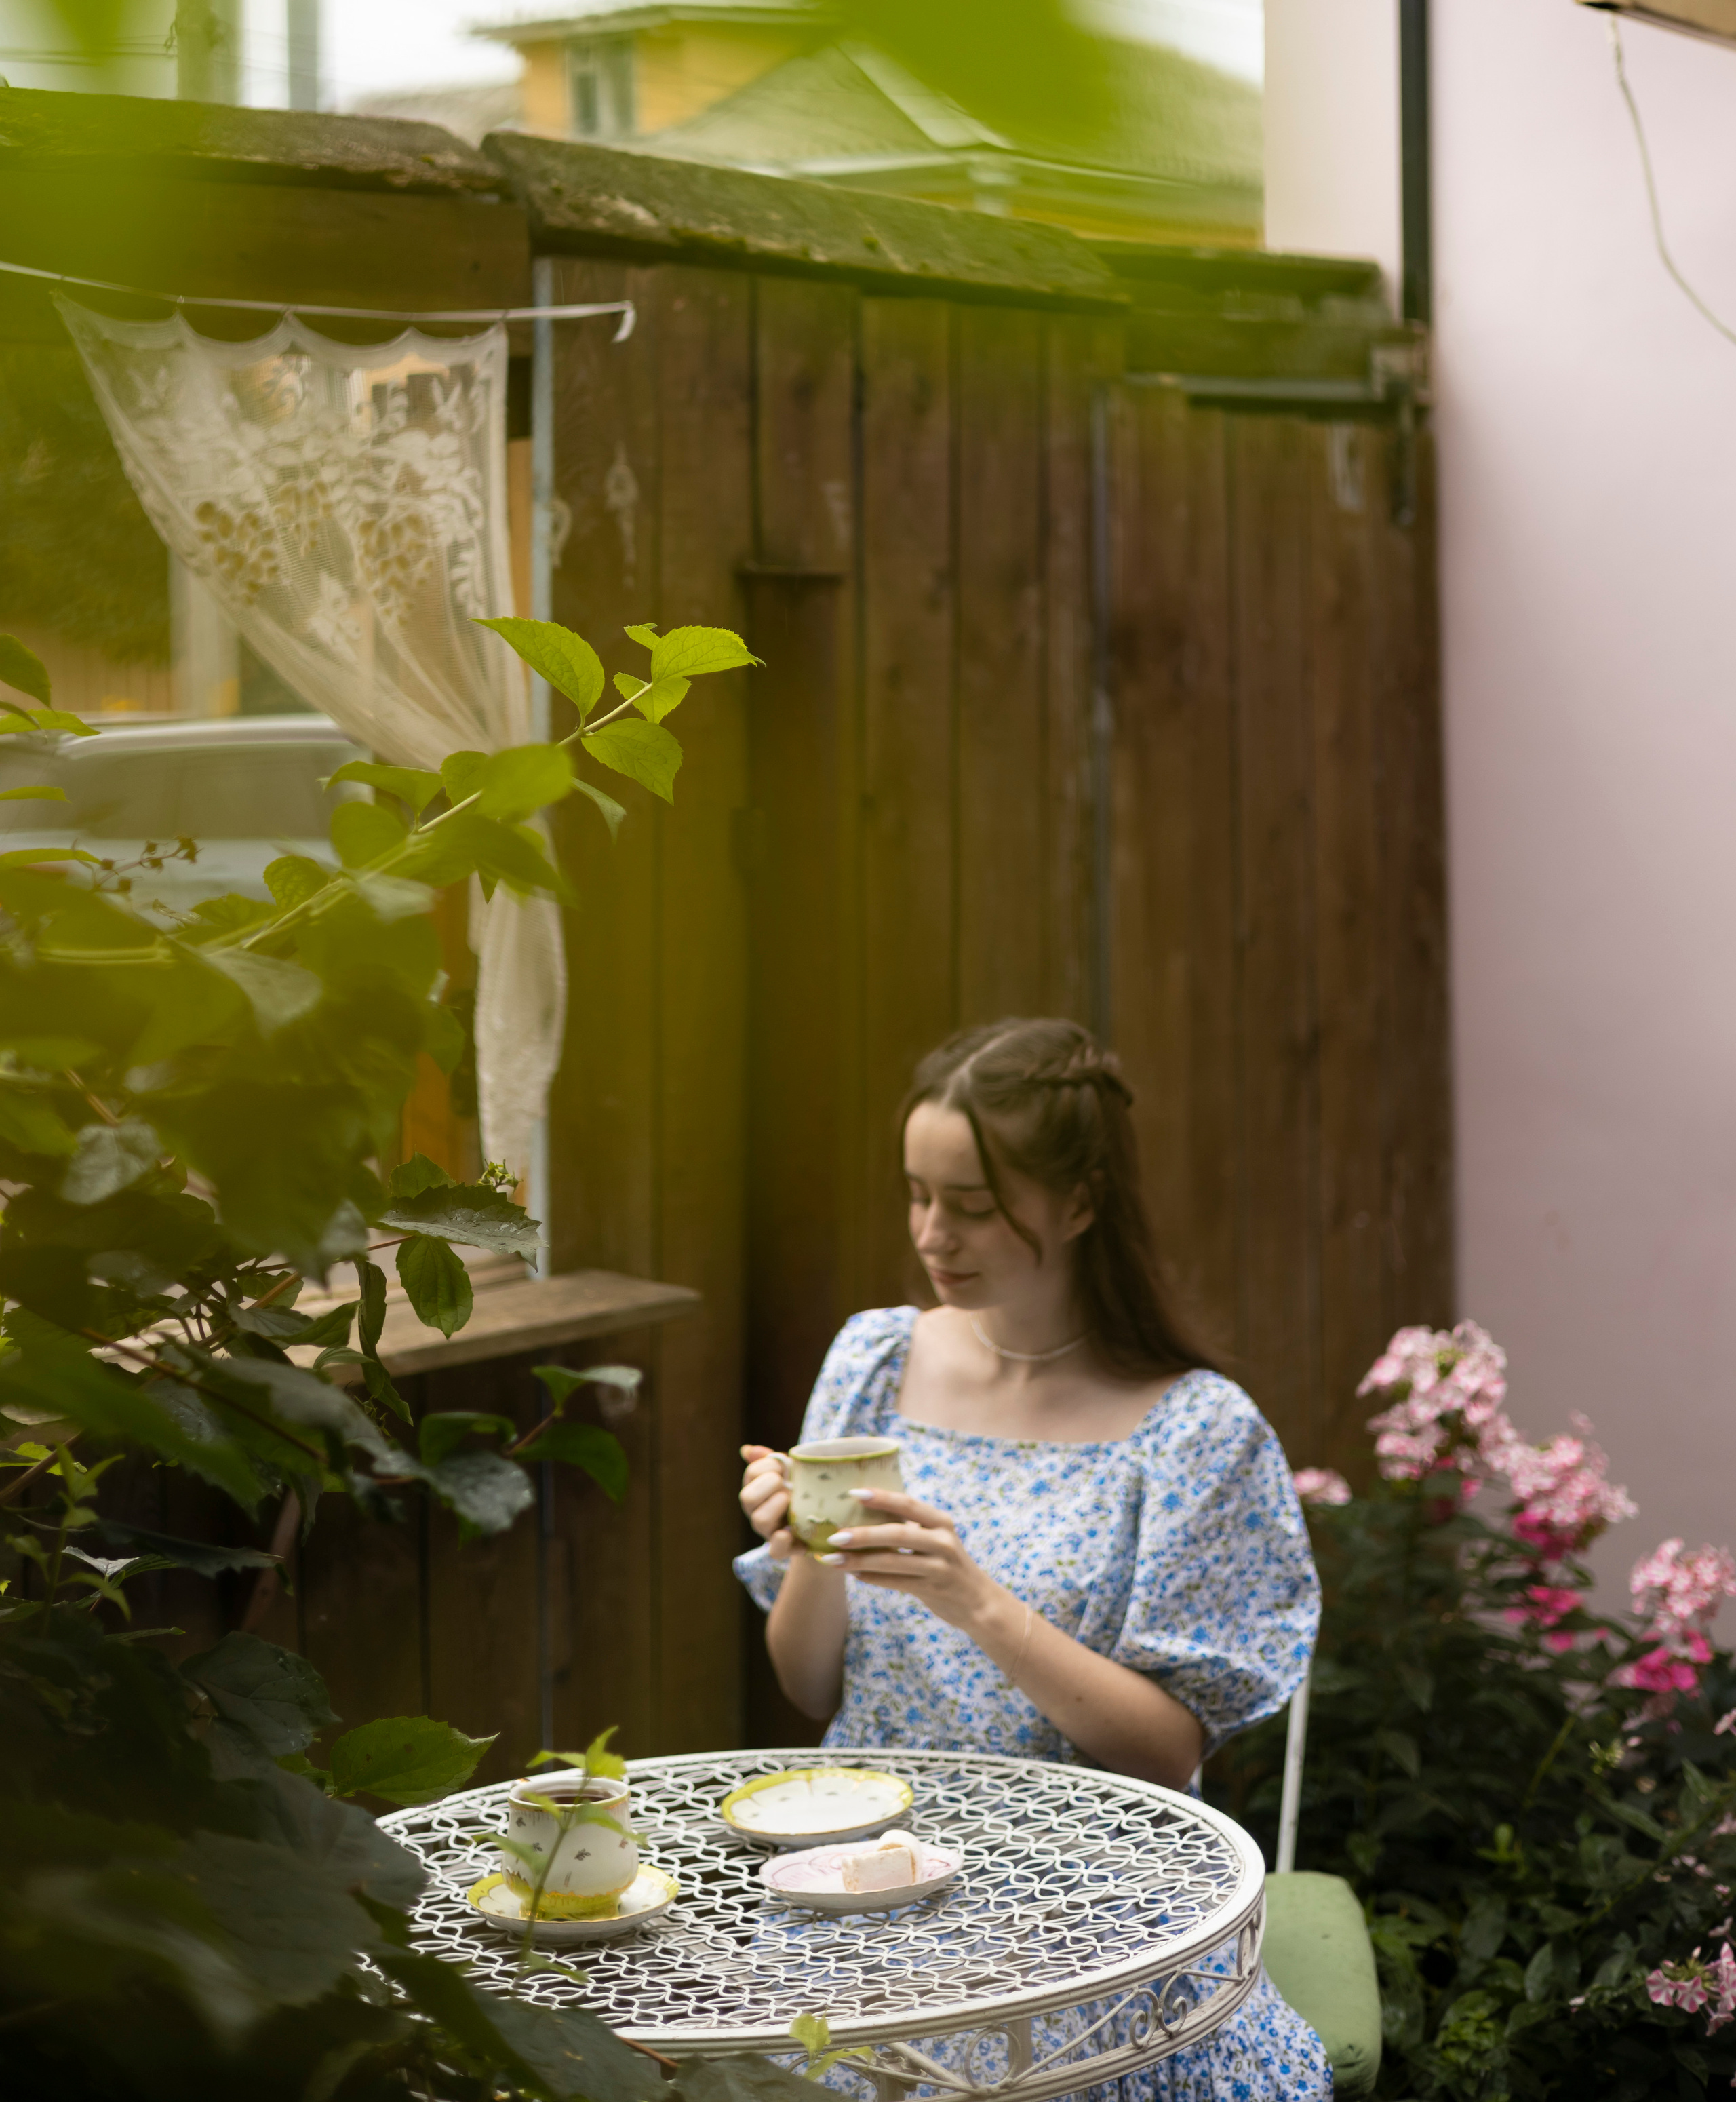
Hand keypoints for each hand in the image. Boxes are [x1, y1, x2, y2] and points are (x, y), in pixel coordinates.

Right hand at [739, 1445, 797, 1561]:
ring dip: (777, 1505)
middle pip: (747, 1497)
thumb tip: (746, 1450)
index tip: (784, 1465)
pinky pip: (775, 1550)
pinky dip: (781, 1540)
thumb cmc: (802, 1491)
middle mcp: (757, 1511)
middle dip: (769, 1484)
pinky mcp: (783, 1548)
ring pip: (759, 1520)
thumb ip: (771, 1461)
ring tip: (793, 1500)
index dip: (768, 1465)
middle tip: (786, 1483)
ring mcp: (768, 1531)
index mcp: (757, 1489)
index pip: (751, 1473)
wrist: (821, 1522)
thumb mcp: (791, 1473)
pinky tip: (790, 1531)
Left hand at [819, 1487, 999, 1632]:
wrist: (979, 1602)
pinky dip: (872, 1578)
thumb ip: (911, 1526)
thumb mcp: (937, 1539)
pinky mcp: (932, 1589)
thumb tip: (865, 1512)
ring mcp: (939, 1567)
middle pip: (897, 1533)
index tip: (854, 1493)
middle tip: (835, 1536)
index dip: (882, 1497)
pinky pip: (895, 1582)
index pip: (908, 1503)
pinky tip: (854, 1576)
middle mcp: (942, 1542)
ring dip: (859, 1561)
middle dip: (863, 1535)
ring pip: (892, 1561)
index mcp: (941, 1522)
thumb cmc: (948, 1564)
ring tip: (833, 1560)